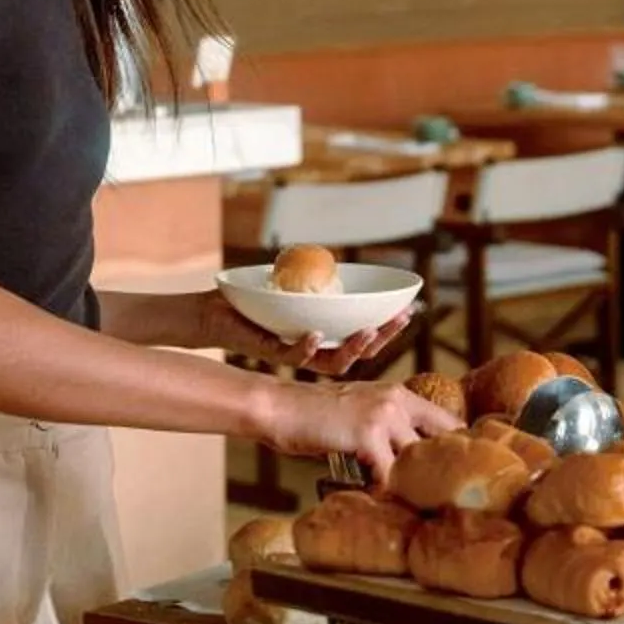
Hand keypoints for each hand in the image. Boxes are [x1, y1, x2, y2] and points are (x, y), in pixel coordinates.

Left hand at [168, 290, 413, 374]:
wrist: (213, 311)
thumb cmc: (253, 299)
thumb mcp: (291, 283)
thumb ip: (314, 278)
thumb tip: (338, 260)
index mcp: (326, 334)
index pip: (366, 334)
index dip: (390, 325)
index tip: (411, 307)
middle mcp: (316, 348)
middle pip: (361, 352)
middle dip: (385, 337)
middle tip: (403, 318)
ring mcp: (295, 353)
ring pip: (333, 363)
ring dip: (353, 348)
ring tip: (369, 331)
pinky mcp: (271, 352)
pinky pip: (293, 356)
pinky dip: (305, 346)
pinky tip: (316, 333)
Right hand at [256, 377, 457, 487]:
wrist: (279, 407)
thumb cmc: (314, 415)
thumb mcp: (359, 411)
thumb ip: (385, 429)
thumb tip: (406, 463)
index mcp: (399, 394)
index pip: (446, 421)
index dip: (455, 449)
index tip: (456, 474)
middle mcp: (398, 400)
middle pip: (443, 441)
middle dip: (444, 470)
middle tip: (444, 497)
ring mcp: (384, 415)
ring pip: (418, 461)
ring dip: (416, 485)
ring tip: (414, 507)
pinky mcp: (368, 435)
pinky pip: (390, 475)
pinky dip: (387, 493)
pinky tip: (383, 504)